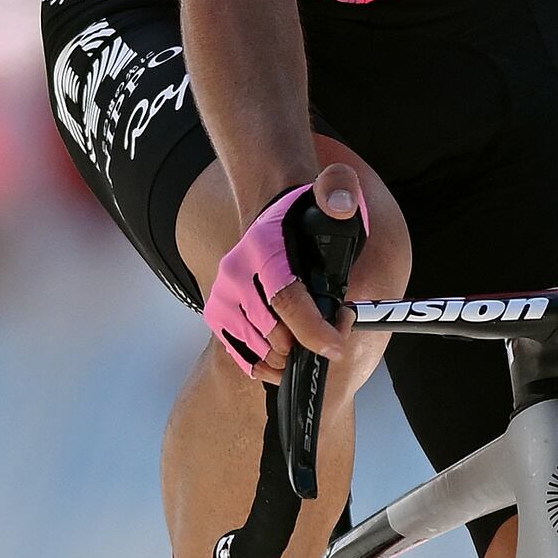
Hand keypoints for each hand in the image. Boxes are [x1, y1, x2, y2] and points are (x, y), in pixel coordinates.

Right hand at [202, 166, 362, 375]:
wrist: (272, 218)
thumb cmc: (306, 219)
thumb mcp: (333, 197)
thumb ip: (340, 192)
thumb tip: (341, 203)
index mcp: (263, 247)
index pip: (285, 297)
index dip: (312, 329)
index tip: (336, 348)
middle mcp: (235, 272)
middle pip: (273, 331)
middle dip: (309, 344)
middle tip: (332, 333)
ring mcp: (222, 296)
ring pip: (259, 348)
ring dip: (290, 356)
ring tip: (311, 336)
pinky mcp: (217, 314)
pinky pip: (240, 355)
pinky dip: (265, 365)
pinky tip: (286, 357)